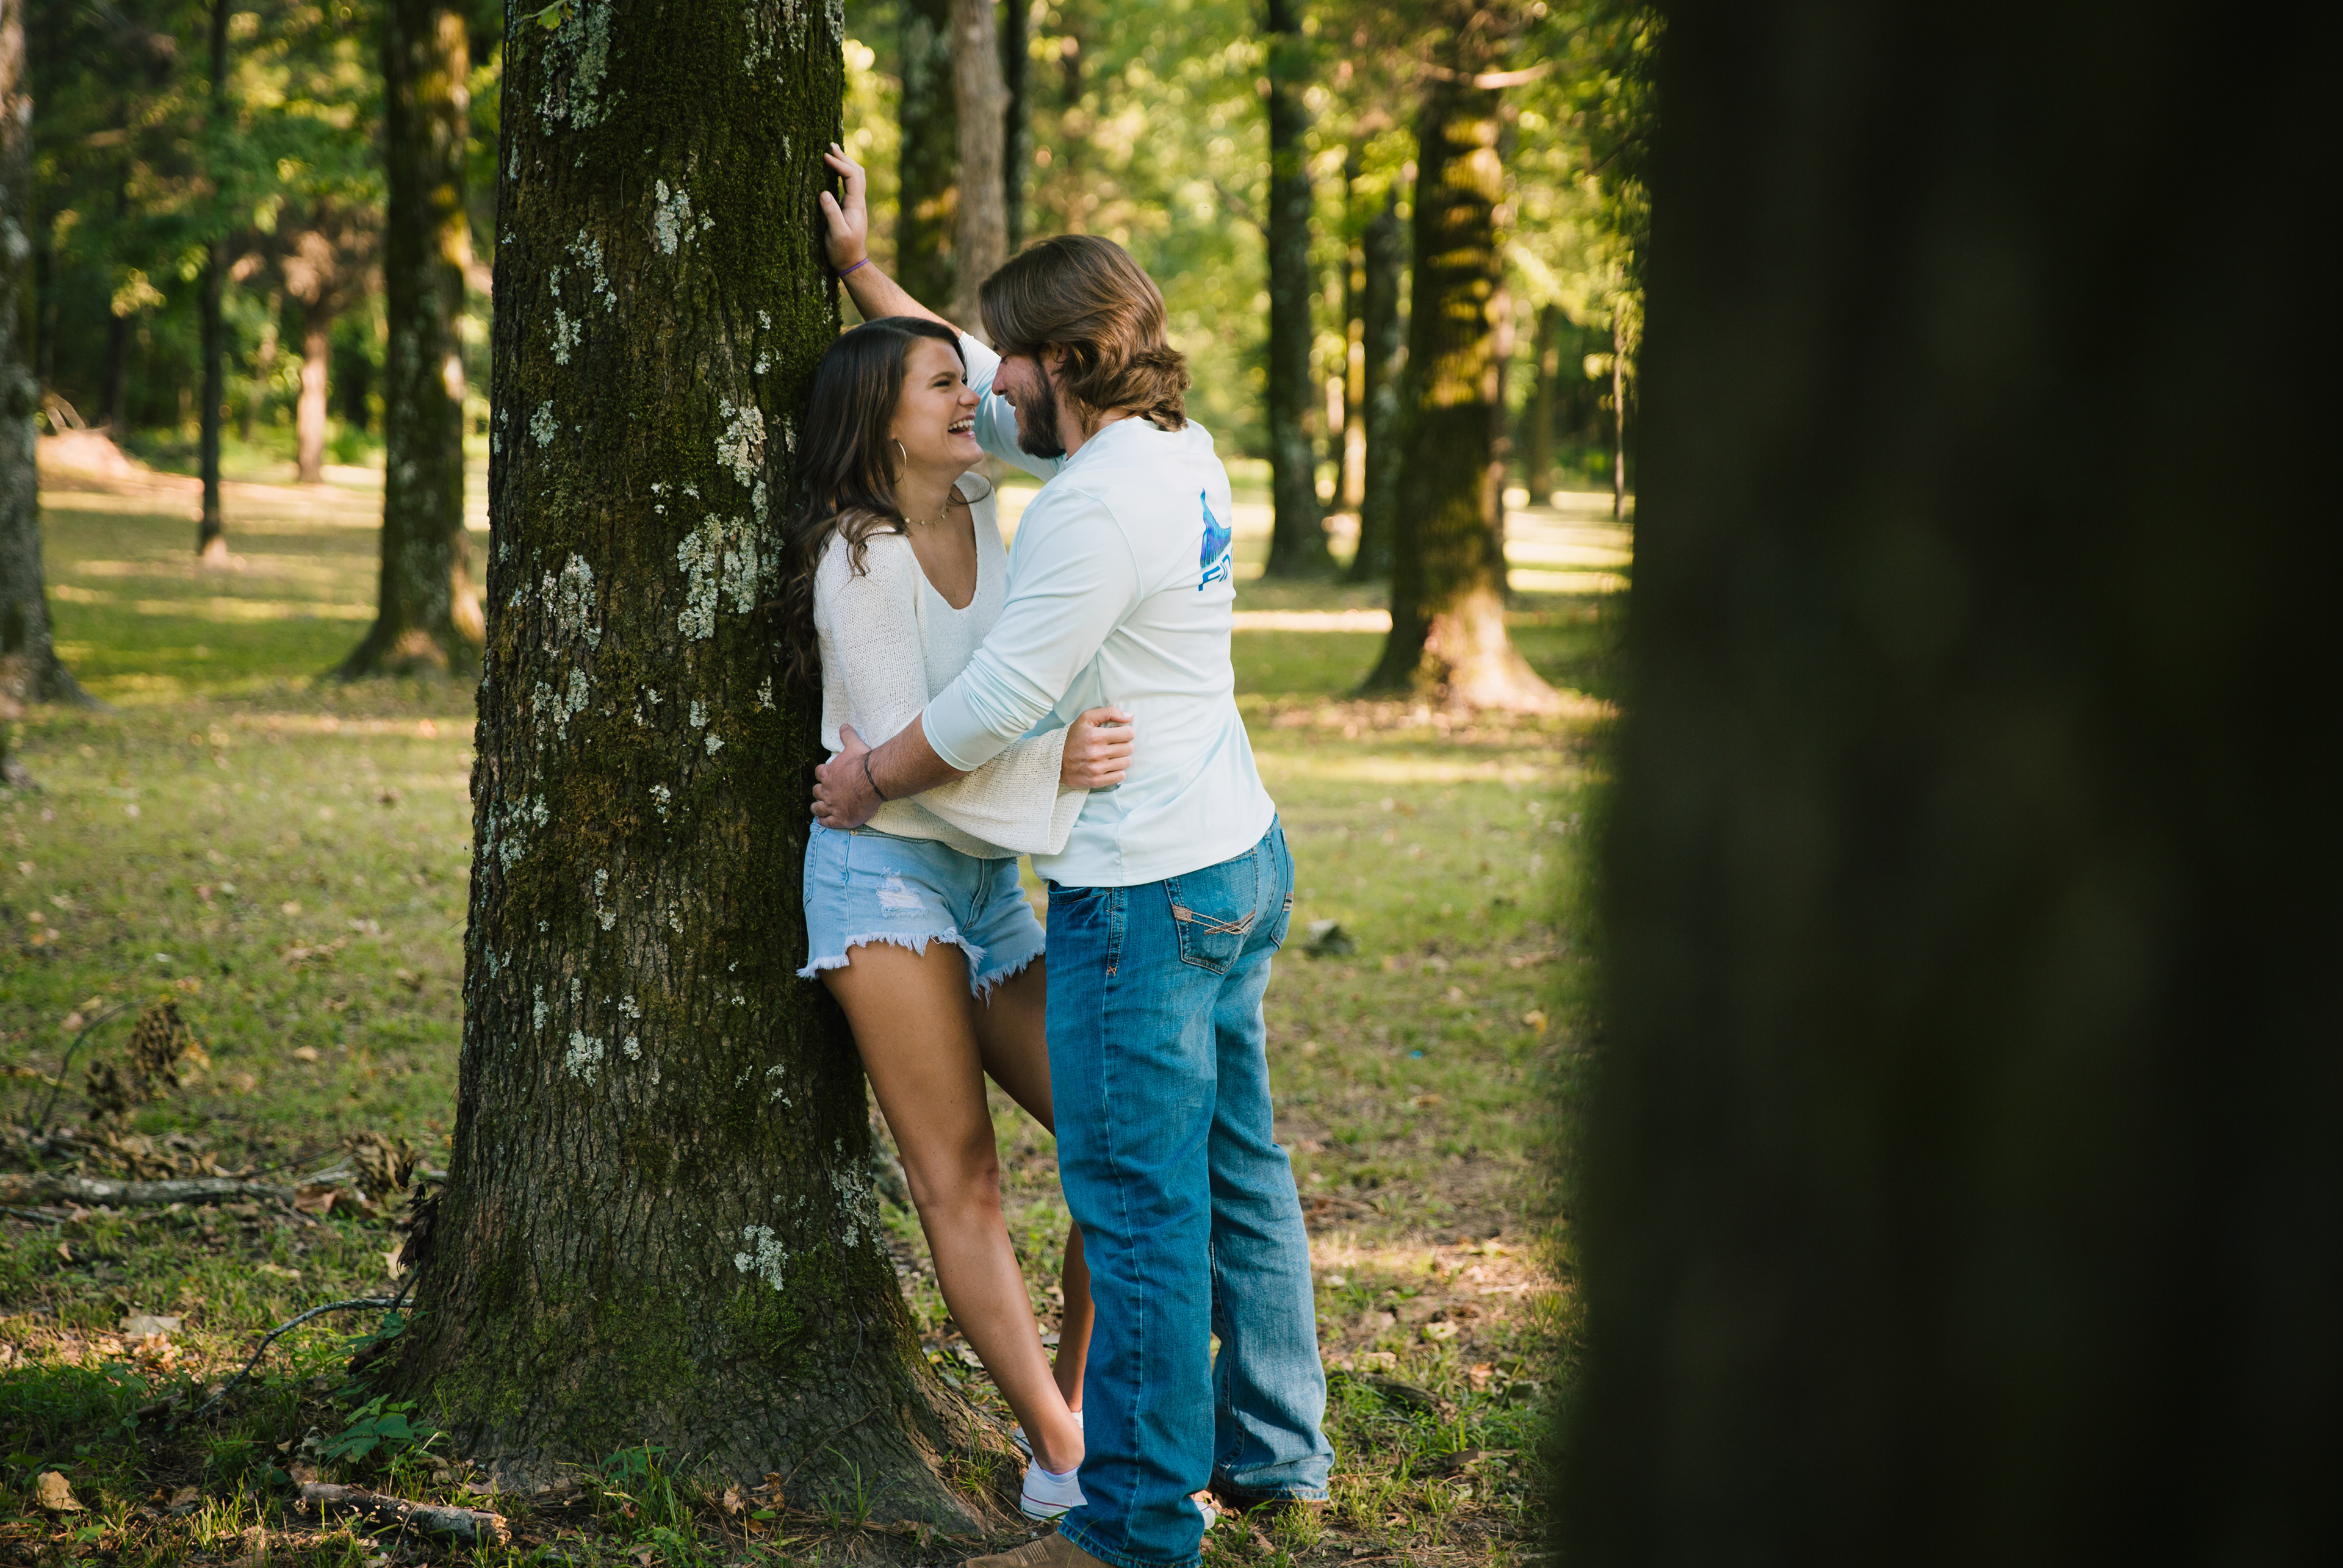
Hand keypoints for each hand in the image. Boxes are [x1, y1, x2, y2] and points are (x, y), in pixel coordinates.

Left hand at [812, 723, 881, 829]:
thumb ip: (847, 736)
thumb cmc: (863, 763)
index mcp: (829, 774)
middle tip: (822, 793)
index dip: (821, 774)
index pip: (819, 773)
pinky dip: (824, 822)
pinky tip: (822, 822)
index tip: (824, 776)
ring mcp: (833, 805)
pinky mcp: (841, 817)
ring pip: (818, 808)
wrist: (874, 780)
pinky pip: (828, 822)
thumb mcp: (854, 745)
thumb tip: (844, 725)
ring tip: (816, 809)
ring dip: (817, 808)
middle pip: (817, 791)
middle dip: (818, 792)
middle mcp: (827, 790)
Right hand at [818, 144, 869, 270]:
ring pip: (855, 178)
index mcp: (856, 205)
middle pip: (857, 172)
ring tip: (832, 153)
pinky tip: (834, 171)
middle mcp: (858, 202)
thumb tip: (824, 192)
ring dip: (845, 163)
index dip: (839, 164)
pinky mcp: (850, 209)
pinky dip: (843, 174)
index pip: (851, 176)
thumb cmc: (843, 251)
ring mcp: (855, 205)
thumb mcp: (836, 234)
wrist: (852, 263)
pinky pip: (849, 185)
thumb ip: (831, 213)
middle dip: (844, 157)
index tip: (825, 156)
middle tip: (830, 145)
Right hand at [1061, 708, 1135, 789]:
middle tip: (1115, 745)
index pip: (1128, 734)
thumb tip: (1130, 716)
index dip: (1126, 732)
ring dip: (1122, 758)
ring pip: (1127, 762)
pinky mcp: (1096, 781)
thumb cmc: (1073, 738)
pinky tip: (1109, 766)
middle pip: (1129, 748)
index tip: (1119, 734)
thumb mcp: (1086, 718)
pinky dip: (1117, 771)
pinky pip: (1120, 776)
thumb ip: (1109, 712)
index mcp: (1095, 736)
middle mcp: (1097, 753)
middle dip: (1124, 744)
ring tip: (1111, 755)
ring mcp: (1097, 769)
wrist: (1054, 761)